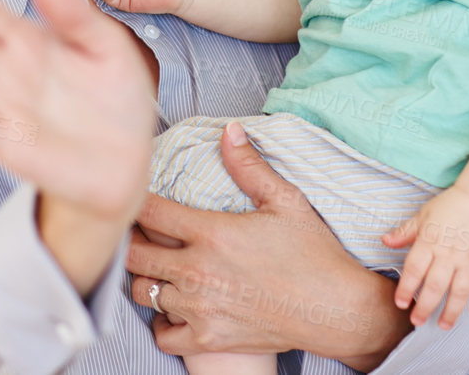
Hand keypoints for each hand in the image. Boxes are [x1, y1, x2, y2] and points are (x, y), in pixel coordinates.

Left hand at [128, 122, 408, 369]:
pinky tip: (177, 306)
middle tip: (141, 235)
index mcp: (212, 233)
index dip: (134, 202)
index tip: (135, 199)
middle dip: (131, 241)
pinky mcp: (209, 338)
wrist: (337, 311)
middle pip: (133, 254)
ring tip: (159, 268)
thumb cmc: (314, 254)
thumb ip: (249, 166)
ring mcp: (200, 308)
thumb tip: (229, 129)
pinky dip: (164, 321)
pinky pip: (163, 334)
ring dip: (146, 278)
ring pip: (143, 292)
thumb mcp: (286, 201)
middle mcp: (198, 271)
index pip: (147, 211)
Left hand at [383, 185, 468, 328]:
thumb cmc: (451, 205)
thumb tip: (384, 241)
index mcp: (430, 242)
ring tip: (443, 325)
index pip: (414, 270)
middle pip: (435, 286)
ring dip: (451, 311)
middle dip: (425, 307)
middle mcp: (449, 254)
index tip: (400, 304)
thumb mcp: (423, 215)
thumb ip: (405, 232)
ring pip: (460, 292)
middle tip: (417, 322)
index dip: (406, 288)